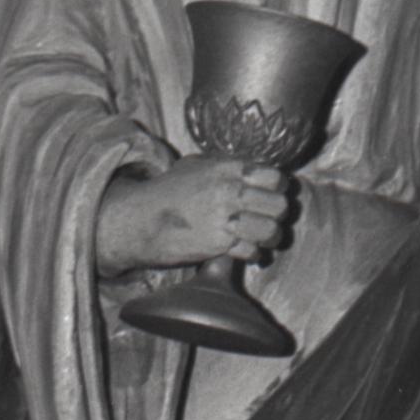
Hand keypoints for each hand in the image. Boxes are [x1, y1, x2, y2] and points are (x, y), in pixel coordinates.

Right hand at [97, 158, 287, 275]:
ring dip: (269, 237)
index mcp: (228, 169)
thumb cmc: (166, 192)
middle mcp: (231, 191)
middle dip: (277, 215)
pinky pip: (253, 250)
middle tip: (269, 218)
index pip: (275, 177)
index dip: (278, 188)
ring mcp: (227, 218)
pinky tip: (247, 251)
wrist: (140, 219)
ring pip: (271, 230)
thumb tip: (248, 168)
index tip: (272, 194)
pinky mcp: (220, 243)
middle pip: (279, 205)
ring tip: (262, 238)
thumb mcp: (194, 166)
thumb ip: (223, 166)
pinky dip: (253, 254)